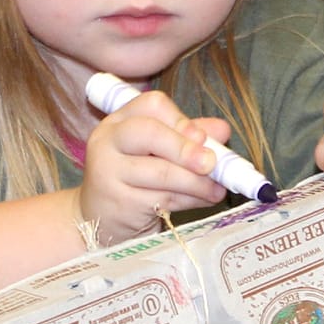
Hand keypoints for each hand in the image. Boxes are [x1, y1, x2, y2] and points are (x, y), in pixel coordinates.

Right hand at [79, 89, 229, 245]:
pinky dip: (191, 199)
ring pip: (160, 172)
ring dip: (197, 181)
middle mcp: (108, 142)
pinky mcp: (118, 203)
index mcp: (120, 121)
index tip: (203, 137)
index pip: (151, 105)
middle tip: (212, 163)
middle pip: (148, 133)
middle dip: (185, 148)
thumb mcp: (160, 152)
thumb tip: (222, 130)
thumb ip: (189, 137)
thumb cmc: (137, 178)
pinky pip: (163, 198)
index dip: (181, 119)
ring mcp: (108, 173)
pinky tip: (205, 199)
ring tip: (218, 188)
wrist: (101, 218)